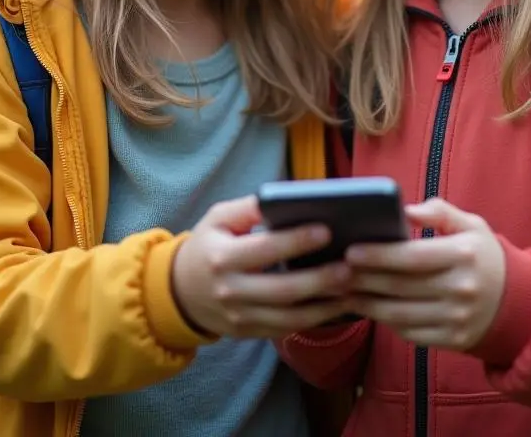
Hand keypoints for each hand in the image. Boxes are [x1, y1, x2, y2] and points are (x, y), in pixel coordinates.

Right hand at [172, 195, 351, 339]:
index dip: (297, 241)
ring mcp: (239, 317)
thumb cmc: (207, 246)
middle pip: (282, 290)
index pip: (266, 249)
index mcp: (223, 258)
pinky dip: (313, 320)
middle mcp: (231, 291)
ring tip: (351, 290)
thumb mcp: (218, 218)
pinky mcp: (248, 333)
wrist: (179, 292)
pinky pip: (285, 330)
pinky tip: (335, 307)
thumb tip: (282, 198)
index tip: (327, 230)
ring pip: (288, 318)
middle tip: (349, 267)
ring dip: (324, 307)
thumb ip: (248, 208)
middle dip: (319, 280)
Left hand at [344, 198, 505, 350]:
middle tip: (337, 270)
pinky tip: (370, 307)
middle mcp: (461, 289)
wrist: (517, 302)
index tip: (351, 250)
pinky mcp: (452, 340)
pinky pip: (409, 333)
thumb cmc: (483, 256)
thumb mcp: (471, 224)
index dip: (379, 255)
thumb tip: (404, 210)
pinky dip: (385, 321)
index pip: (413, 257)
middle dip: (364, 279)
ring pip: (400, 314)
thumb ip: (439, 212)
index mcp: (464, 255)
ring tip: (345, 290)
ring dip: (367, 303)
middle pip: (401, 286)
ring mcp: (457, 319)